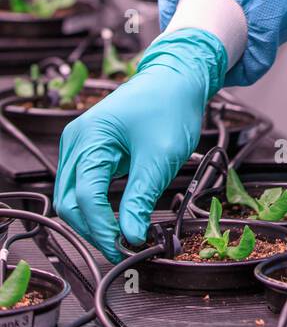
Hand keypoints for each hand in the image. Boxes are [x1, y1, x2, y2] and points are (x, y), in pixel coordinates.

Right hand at [54, 28, 226, 261]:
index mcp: (90, 137)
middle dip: (93, 229)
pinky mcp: (90, 151)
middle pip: (69, 201)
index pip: (85, 196)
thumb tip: (131, 236)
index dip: (102, 228)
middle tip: (122, 248)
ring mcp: (80, 145)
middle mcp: (77, 140)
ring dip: (93, 220)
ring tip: (122, 236)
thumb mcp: (160, 156)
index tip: (124, 247)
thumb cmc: (170, 105)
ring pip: (73, 197)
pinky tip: (117, 218)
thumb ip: (142, 198)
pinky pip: (84, 186)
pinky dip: (97, 206)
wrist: (177, 78)